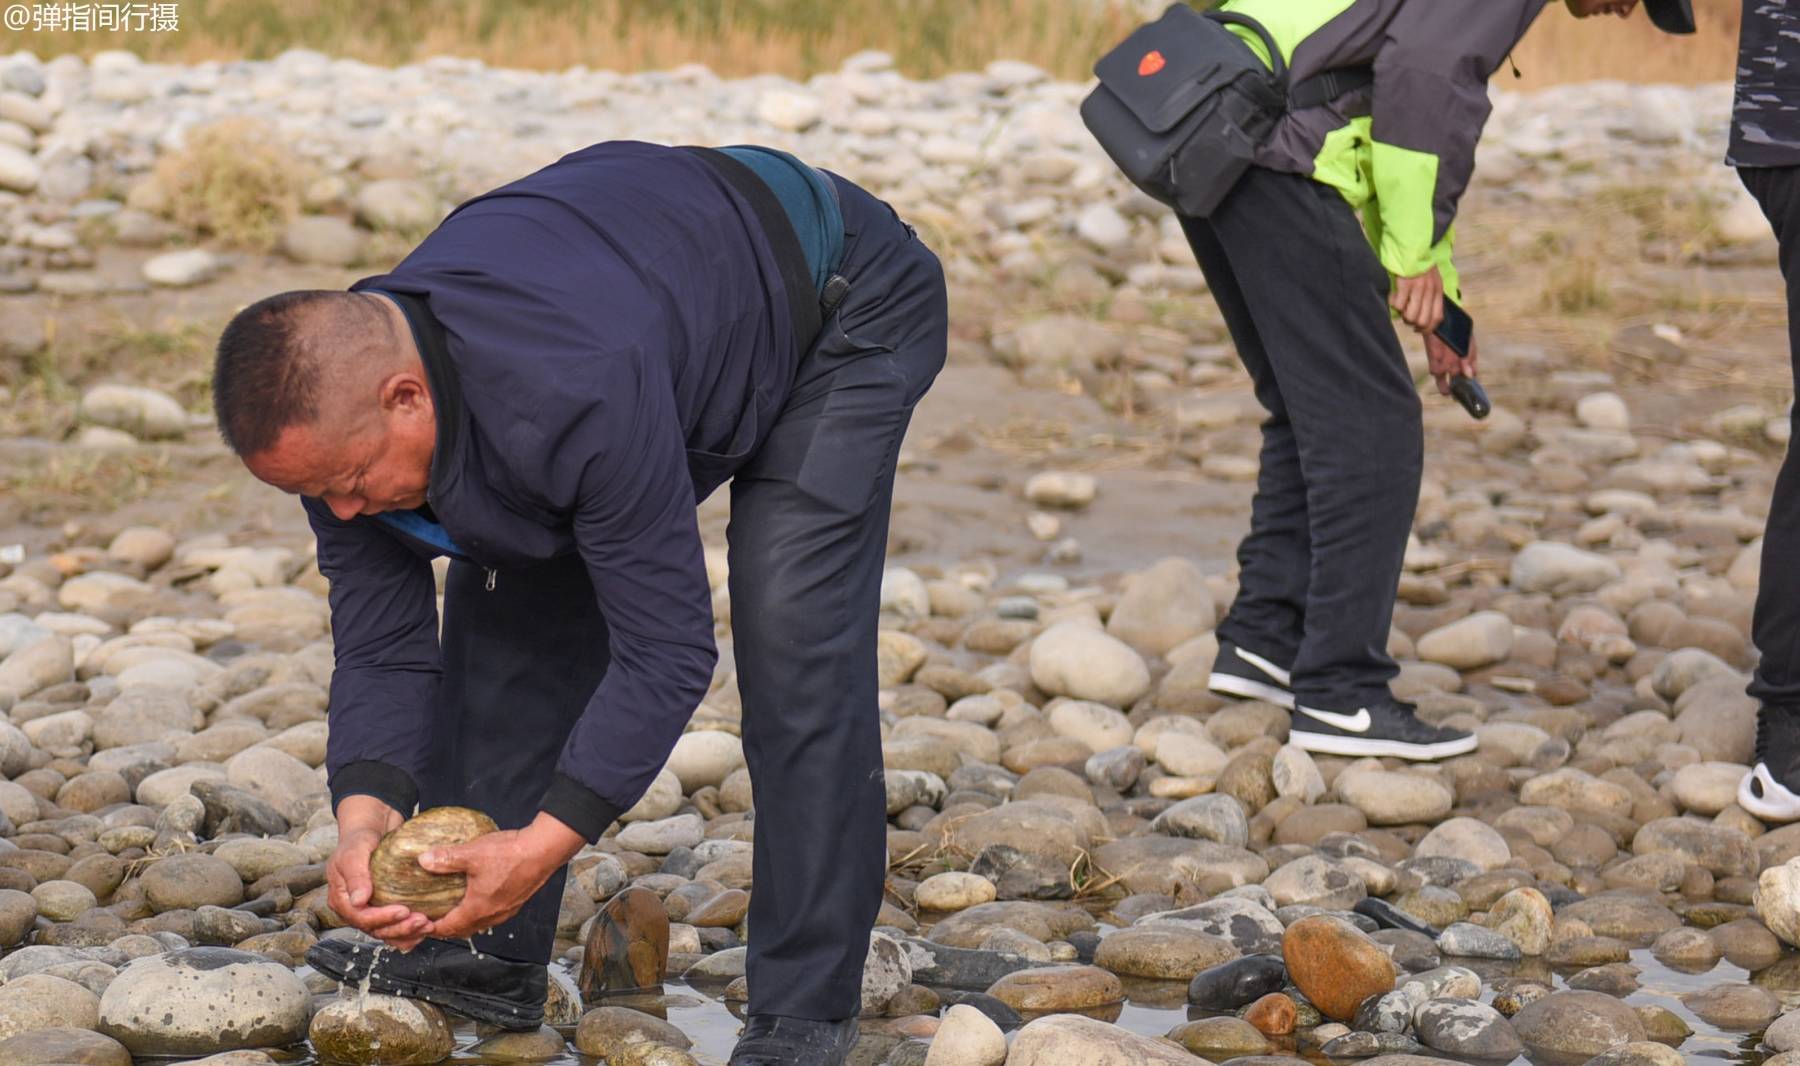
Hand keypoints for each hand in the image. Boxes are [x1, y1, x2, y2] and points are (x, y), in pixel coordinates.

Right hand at [327, 795, 433, 950]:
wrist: (371, 830)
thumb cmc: (358, 840)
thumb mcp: (353, 853)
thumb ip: (355, 877)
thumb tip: (359, 901)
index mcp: (341, 899)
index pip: (361, 918)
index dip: (383, 918)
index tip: (404, 911)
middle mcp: (354, 909)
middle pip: (376, 929)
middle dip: (400, 928)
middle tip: (422, 921)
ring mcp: (369, 910)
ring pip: (386, 932)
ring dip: (407, 933)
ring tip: (426, 926)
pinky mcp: (384, 908)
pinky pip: (395, 926)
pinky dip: (409, 932)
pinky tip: (424, 929)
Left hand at [416, 813, 584, 940]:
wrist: (543, 850)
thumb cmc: (512, 854)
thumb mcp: (472, 854)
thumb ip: (446, 858)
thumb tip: (424, 860)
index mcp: (478, 908)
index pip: (449, 928)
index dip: (432, 928)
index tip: (421, 925)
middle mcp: (493, 914)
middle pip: (464, 930)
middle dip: (447, 928)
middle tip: (432, 920)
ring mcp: (506, 910)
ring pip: (479, 924)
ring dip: (464, 922)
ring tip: (452, 912)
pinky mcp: (516, 901)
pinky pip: (492, 915)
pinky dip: (479, 914)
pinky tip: (478, 899)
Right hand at [1392, 266, 1444, 334]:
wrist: (1413, 247)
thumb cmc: (1421, 265)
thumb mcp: (1433, 280)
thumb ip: (1431, 296)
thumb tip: (1424, 314)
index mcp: (1438, 291)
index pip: (1437, 318)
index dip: (1427, 328)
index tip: (1419, 329)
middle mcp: (1430, 292)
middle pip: (1422, 321)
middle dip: (1413, 323)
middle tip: (1406, 315)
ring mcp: (1418, 289)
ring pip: (1410, 316)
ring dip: (1403, 315)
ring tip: (1400, 305)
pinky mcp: (1405, 285)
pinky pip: (1397, 305)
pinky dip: (1393, 303)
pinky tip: (1394, 295)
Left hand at [1424, 332, 1476, 395]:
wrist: (1443, 319)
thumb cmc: (1460, 330)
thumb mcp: (1469, 342)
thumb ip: (1469, 358)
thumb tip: (1470, 375)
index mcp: (1467, 361)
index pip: (1470, 377)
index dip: (1470, 386)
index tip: (1470, 394)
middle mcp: (1456, 364)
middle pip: (1456, 381)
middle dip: (1457, 389)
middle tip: (1457, 395)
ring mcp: (1444, 362)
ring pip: (1444, 379)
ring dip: (1445, 386)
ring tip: (1447, 392)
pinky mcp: (1433, 358)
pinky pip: (1434, 368)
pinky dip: (1436, 370)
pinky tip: (1438, 371)